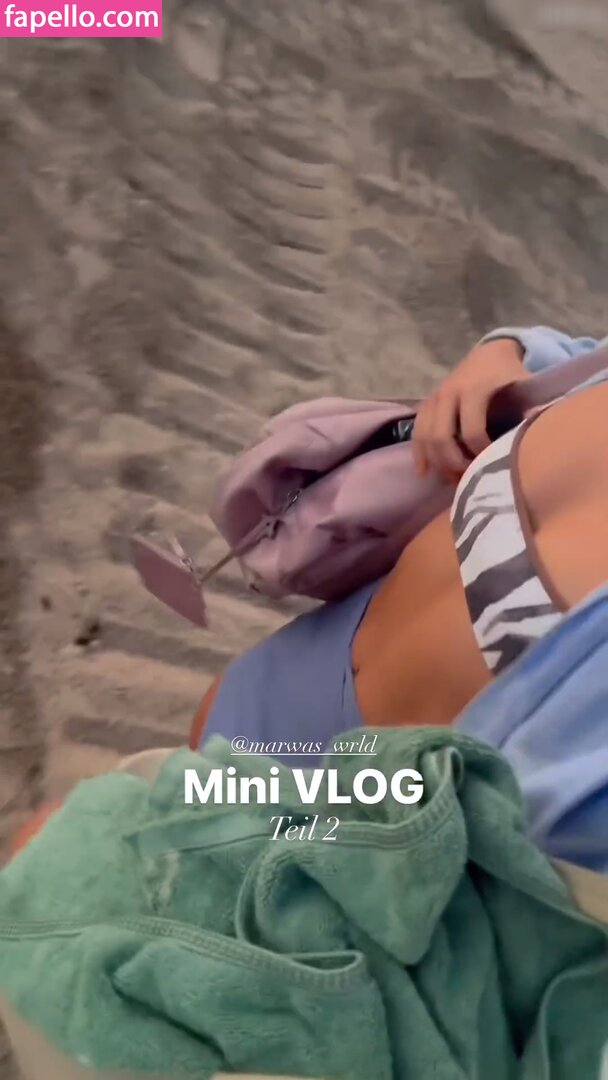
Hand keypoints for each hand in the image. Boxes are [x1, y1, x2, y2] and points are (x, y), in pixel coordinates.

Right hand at [412, 337, 529, 480]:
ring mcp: (435, 397)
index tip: (493, 465)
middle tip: (468, 480)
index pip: (472, 431)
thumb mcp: (524, 385)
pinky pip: (417, 431)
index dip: (481, 453)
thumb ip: (532, 407)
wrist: (490, 354)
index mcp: (474, 389)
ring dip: (437, 461)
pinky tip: (424, 472)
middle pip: (441, 436)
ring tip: (451, 480)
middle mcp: (449, 392)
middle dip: (453, 463)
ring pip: (426, 436)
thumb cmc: (510, 375)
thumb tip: (536, 434)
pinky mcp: (427, 404)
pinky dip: (419, 453)